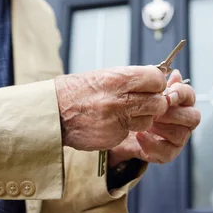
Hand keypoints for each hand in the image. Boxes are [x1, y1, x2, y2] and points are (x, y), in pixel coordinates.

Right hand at [54, 66, 183, 150]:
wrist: (54, 112)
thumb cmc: (78, 91)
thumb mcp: (104, 75)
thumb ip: (130, 78)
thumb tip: (156, 78)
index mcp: (117, 79)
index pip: (156, 79)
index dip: (157, 83)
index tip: (152, 85)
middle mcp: (119, 100)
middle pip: (158, 102)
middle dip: (155, 102)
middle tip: (145, 100)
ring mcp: (117, 120)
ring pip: (148, 120)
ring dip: (143, 117)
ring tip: (126, 111)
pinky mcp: (114, 137)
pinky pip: (131, 132)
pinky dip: (127, 128)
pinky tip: (113, 121)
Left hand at [107, 69, 199, 165]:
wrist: (123, 129)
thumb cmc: (138, 108)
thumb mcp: (145, 93)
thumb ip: (160, 85)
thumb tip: (175, 73)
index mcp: (181, 102)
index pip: (190, 96)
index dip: (181, 94)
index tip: (167, 94)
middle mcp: (185, 120)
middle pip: (193, 117)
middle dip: (172, 113)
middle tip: (154, 112)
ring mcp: (179, 138)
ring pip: (181, 134)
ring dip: (161, 128)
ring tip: (145, 123)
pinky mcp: (169, 153)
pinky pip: (167, 151)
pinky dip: (152, 144)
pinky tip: (140, 135)